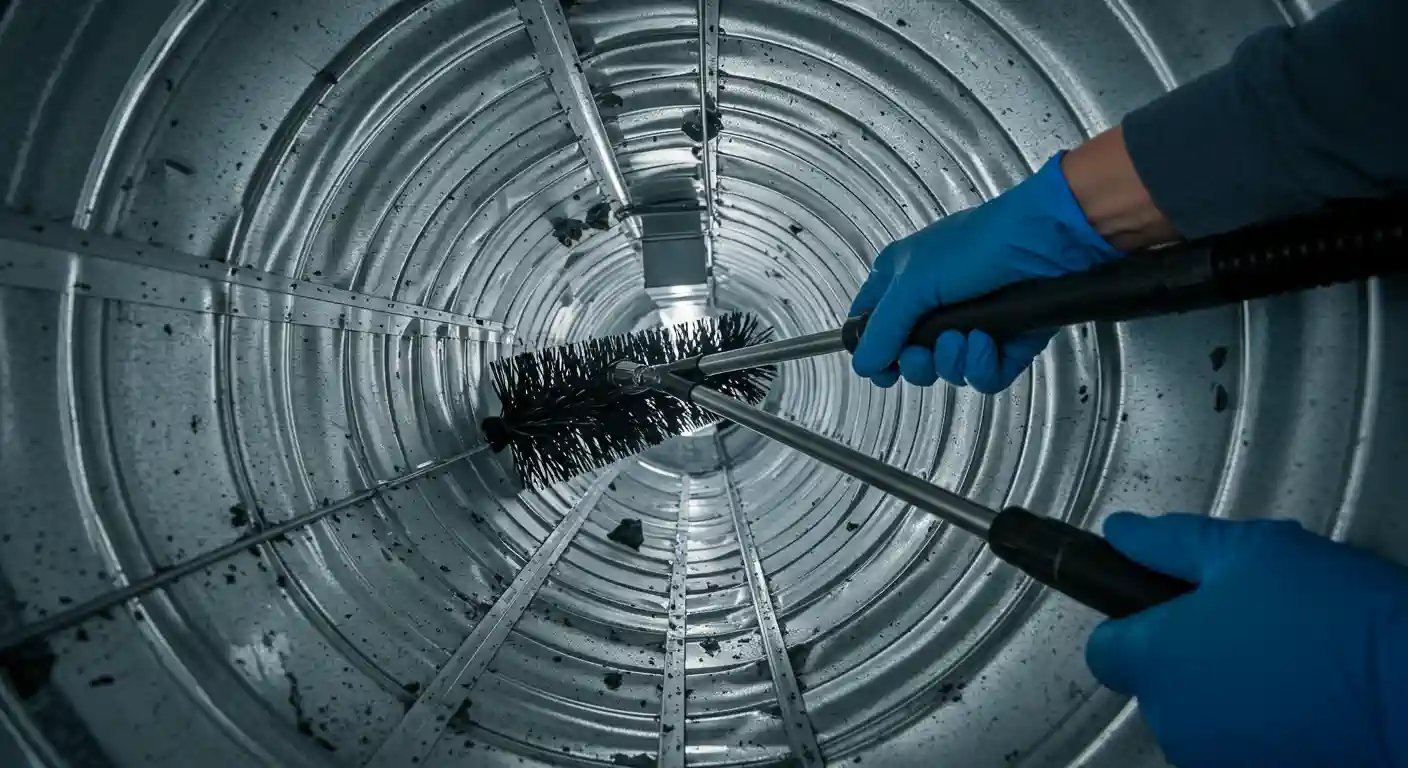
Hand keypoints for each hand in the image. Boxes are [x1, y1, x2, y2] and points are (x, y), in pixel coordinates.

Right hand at [848, 154, 1122, 391]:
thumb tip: (863, 364)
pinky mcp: (1006, 341)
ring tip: (967, 336)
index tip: (880, 367)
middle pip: (910, 356)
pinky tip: (988, 343)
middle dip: (917, 362)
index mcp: (904, 279)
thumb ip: (882, 329)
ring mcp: (971, 323)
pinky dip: (982, 366)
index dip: (873, 350)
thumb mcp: (914, 282)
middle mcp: (935, 302)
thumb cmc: (981, 242)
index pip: (873, 322)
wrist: (1047, 241)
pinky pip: (983, 376)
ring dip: (952, 361)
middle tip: (923, 352)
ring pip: (946, 370)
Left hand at [1086, 513, 1407, 766]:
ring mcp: (1216, 758)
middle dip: (1189, 654)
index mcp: (1157, 661)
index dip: (1132, 624)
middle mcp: (1174, 720)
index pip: (1104, 650)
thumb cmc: (1333, 616)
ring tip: (1284, 656)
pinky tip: (1302, 693)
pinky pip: (1241, 743)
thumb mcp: (1247, 550)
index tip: (1167, 608)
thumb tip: (1122, 534)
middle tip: (1246, 620)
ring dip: (1226, 689)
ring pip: (1199, 715)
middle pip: (1156, 684)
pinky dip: (1261, 721)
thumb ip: (1169, 542)